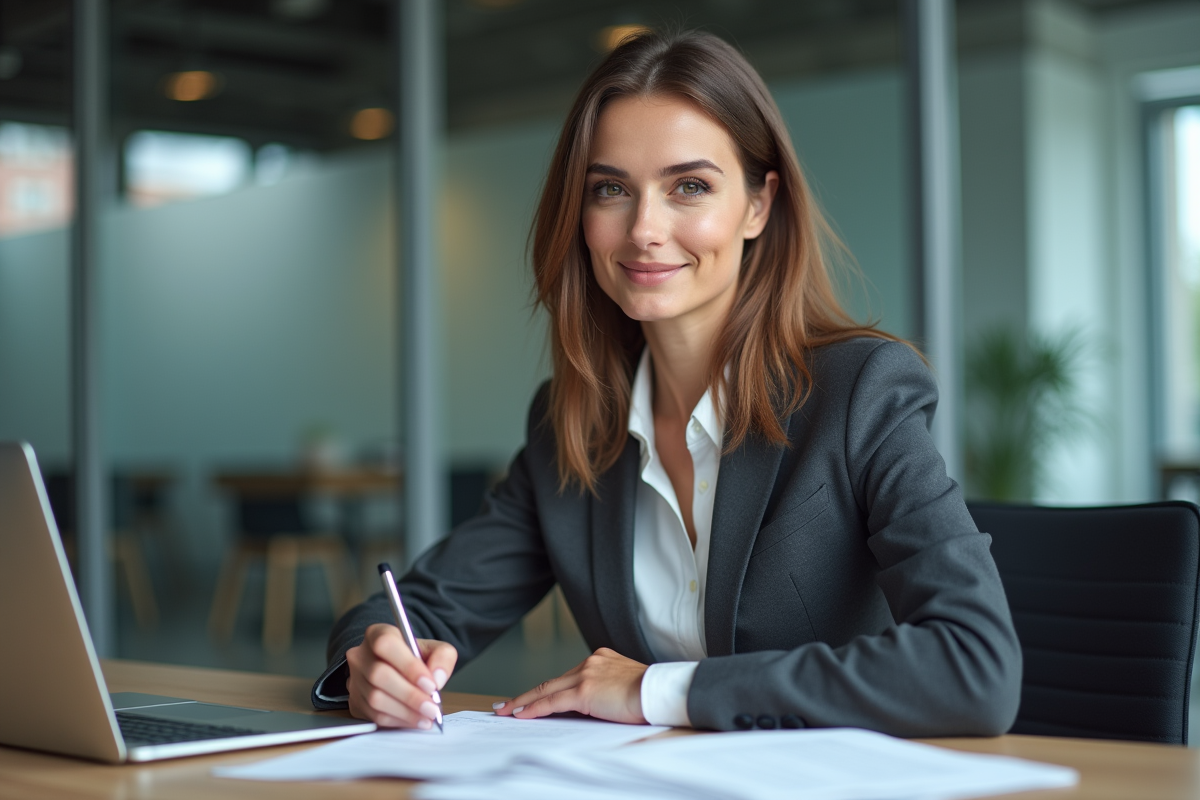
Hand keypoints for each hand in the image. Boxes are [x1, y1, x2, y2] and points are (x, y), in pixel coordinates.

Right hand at [346, 623, 457, 728]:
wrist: (398, 670)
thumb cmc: (415, 657)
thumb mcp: (434, 649)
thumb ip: (443, 657)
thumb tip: (437, 678)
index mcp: (378, 634)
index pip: (386, 644)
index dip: (408, 666)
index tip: (430, 684)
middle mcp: (361, 655)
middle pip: (379, 674)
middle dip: (410, 695)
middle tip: (432, 707)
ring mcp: (354, 680)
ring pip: (375, 698)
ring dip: (405, 711)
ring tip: (427, 716)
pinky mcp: (355, 701)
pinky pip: (374, 715)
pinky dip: (398, 720)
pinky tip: (415, 720)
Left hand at [493, 647, 647, 723]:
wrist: (658, 692)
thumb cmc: (650, 694)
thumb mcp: (625, 685)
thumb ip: (606, 689)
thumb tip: (593, 705)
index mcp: (601, 659)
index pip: (567, 677)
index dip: (548, 688)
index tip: (534, 695)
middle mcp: (591, 662)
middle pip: (551, 681)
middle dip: (527, 694)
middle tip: (507, 703)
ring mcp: (586, 675)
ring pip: (547, 689)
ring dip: (525, 701)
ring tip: (507, 710)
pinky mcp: (584, 690)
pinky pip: (552, 701)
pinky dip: (534, 708)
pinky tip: (521, 714)